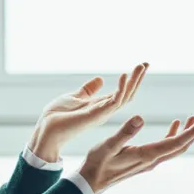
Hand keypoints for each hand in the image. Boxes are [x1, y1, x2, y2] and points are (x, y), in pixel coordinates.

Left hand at [29, 63, 148, 160]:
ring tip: (141, 66)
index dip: (131, 80)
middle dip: (137, 79)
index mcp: (100, 106)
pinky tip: (124, 75)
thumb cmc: (57, 116)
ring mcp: (102, 113)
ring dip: (134, 81)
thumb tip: (100, 79)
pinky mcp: (97, 114)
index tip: (140, 67)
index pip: (121, 92)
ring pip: (125, 96)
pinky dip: (121, 88)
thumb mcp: (75, 97)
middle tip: (146, 63)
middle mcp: (104, 110)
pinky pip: (114, 101)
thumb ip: (89, 90)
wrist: (46, 129)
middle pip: (127, 94)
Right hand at [78, 115, 193, 192]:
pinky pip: (164, 149)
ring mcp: (148, 162)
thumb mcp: (108, 145)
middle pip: (179, 147)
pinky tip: (172, 126)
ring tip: (192, 120)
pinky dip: (172, 137)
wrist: (91, 183)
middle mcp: (151, 160)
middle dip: (193, 134)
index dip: (191, 132)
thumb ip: (125, 132)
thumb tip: (140, 118)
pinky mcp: (144, 162)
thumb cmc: (97, 163)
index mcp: (146, 155)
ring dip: (184, 135)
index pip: (175, 143)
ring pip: (174, 148)